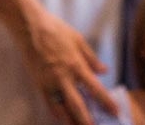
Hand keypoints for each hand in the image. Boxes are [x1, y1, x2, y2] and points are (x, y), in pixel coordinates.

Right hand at [20, 9, 117, 124]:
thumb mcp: (79, 40)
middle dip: (86, 119)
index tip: (115, 112)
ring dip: (70, 120)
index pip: (95, 89)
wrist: (30, 28)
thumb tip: (104, 71)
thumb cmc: (56, 30)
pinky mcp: (38, 84)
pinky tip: (62, 118)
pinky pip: (49, 103)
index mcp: (77, 65)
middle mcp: (64, 78)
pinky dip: (56, 112)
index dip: (106, 102)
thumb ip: (92, 58)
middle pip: (77, 105)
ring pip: (61, 108)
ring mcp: (49, 83)